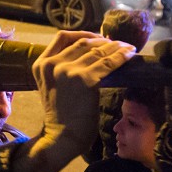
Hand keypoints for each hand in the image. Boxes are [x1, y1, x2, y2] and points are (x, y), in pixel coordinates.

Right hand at [34, 32, 134, 153]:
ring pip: (97, 50)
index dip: (83, 34)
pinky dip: (121, 56)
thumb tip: (92, 52)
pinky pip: (108, 63)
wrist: (62, 137)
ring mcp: (68, 71)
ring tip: (128, 47)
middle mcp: (52, 64)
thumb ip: (62, 68)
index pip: (62, 37)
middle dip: (103, 41)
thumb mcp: (51, 85)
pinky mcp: (85, 81)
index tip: (98, 39)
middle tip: (118, 44)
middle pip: (83, 42)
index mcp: (41, 64)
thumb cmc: (61, 114)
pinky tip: (130, 54)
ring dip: (116, 46)